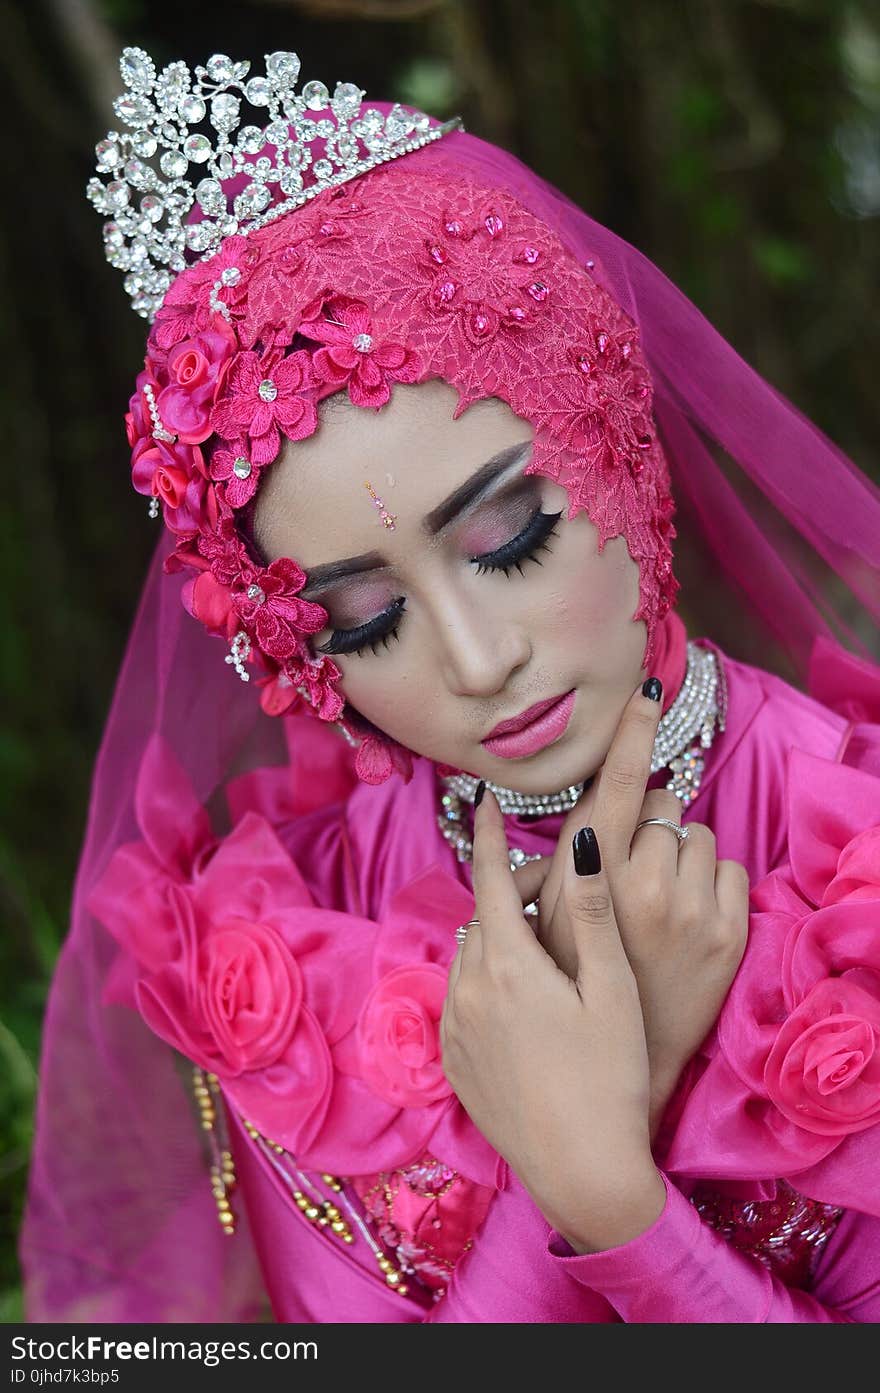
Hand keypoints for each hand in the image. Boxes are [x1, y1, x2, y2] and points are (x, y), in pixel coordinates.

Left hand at [441, 786, 665, 1253]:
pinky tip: (525, 1003)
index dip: (488, 835)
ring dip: (497, 939)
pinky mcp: (452, 1061)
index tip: (484, 801)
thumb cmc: (610, 1076)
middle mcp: (468, 989)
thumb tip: (580, 840)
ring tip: (544, 949)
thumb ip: (590, 911)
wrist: (581, 1170)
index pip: (487, 877)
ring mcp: (454, 1028)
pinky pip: (461, 998)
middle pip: (480, 916)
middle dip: (507, 892)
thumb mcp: (612, 988)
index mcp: (508, 964)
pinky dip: (485, 981)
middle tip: (550, 889)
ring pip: (470, 957)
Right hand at [511, 678, 749, 1135]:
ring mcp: (692, 910)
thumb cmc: (567, 996)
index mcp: (591, 881)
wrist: (620, 1072)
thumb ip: (554, 871)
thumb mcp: (545, 930)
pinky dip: (709, 881)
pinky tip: (685, 918)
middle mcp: (644, 886)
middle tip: (628, 866)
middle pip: (655, 802)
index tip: (650, 684)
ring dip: (674, 852)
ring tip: (653, 901)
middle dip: (643, 820)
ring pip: (691, 832)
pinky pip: (727, 866)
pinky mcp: (730, 934)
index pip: (614, 788)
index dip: (632, 732)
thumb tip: (566, 828)